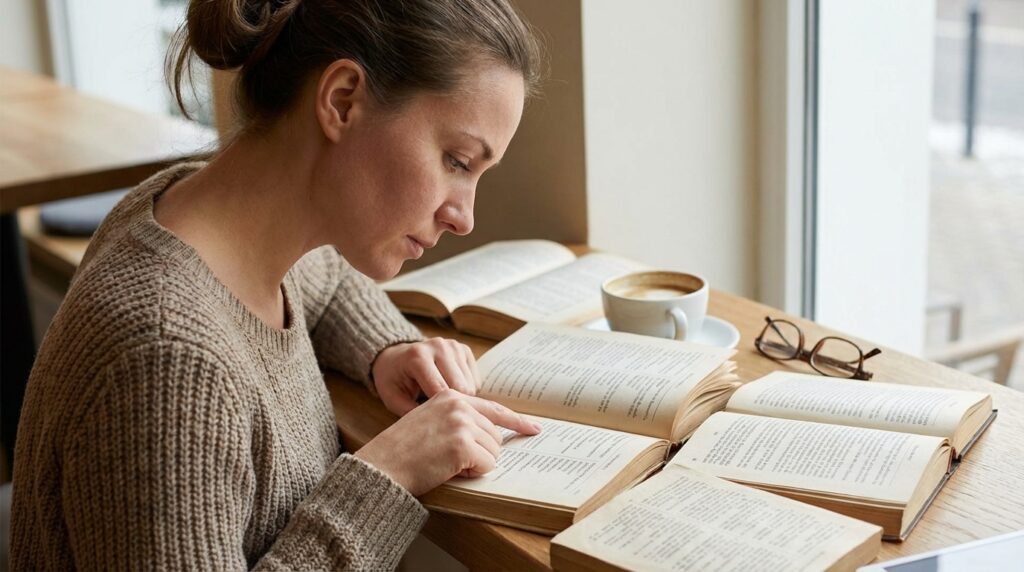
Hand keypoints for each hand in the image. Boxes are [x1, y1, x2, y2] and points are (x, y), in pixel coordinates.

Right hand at [354, 389, 541, 494]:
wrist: (381, 466)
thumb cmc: (402, 451)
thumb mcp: (429, 422)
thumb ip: (458, 420)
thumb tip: (493, 437)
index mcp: (450, 396)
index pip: (494, 408)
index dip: (517, 421)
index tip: (534, 429)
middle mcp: (458, 404)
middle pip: (494, 435)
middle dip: (479, 453)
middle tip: (450, 459)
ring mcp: (461, 423)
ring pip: (493, 452)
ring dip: (475, 464)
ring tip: (445, 463)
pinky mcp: (462, 444)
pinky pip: (486, 466)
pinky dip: (472, 474)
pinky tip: (449, 469)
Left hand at [371, 338, 480, 415]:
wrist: (395, 357)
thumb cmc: (393, 380)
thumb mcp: (392, 399)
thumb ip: (412, 412)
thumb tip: (436, 427)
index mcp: (418, 356)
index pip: (441, 391)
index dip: (442, 412)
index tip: (438, 425)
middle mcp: (439, 346)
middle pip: (461, 388)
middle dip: (455, 407)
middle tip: (443, 418)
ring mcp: (453, 346)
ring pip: (471, 385)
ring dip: (461, 399)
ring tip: (444, 404)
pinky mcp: (464, 349)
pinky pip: (475, 380)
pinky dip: (466, 391)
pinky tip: (450, 392)